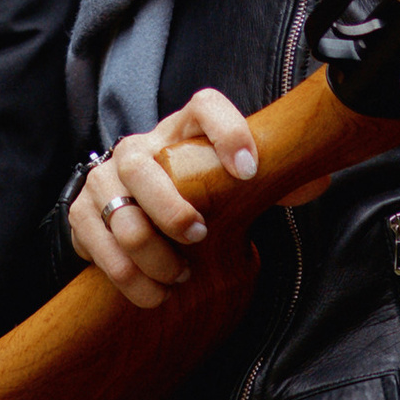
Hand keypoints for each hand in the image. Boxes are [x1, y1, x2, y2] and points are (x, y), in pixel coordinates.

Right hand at [69, 88, 258, 312]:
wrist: (128, 205)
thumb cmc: (191, 191)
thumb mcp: (228, 182)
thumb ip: (273, 181)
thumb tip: (317, 180)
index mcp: (183, 131)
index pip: (205, 107)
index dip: (227, 132)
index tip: (248, 170)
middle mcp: (139, 148)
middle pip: (143, 163)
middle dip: (171, 208)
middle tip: (199, 236)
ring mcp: (104, 179)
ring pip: (119, 212)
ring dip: (153, 254)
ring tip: (179, 276)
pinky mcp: (81, 213)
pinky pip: (98, 245)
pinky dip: (129, 276)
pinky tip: (154, 292)